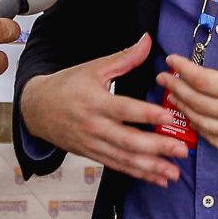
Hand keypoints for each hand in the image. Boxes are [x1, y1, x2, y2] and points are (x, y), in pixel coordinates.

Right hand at [22, 34, 189, 184]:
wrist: (36, 109)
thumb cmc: (67, 85)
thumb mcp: (93, 68)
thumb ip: (124, 58)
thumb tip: (147, 40)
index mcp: (95, 102)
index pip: (124, 110)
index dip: (147, 114)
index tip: (169, 117)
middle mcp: (94, 127)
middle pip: (127, 141)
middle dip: (156, 147)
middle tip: (181, 150)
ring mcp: (93, 144)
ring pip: (124, 159)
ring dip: (150, 168)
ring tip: (173, 172)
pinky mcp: (93, 155)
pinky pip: (118, 166)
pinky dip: (138, 174)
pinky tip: (157, 178)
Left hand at [159, 19, 217, 156]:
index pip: (202, 80)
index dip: (183, 70)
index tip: (172, 61)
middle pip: (197, 103)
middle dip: (176, 89)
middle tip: (164, 79)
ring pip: (202, 126)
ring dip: (184, 111)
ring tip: (173, 98)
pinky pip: (217, 143)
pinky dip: (201, 132)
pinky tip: (195, 122)